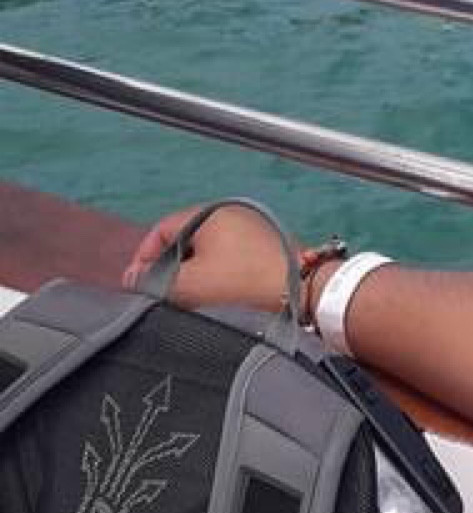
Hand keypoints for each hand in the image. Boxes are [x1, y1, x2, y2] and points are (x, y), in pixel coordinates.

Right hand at [123, 202, 293, 311]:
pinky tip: (213, 296)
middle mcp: (230, 214)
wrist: (299, 291)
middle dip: (167, 267)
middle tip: (159, 293)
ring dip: (191, 273)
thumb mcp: (189, 283)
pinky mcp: (264, 248)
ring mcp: (250, 229)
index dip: (144, 257)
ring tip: (185, 299)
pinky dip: (214, 274)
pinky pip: (227, 258)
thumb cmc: (242, 283)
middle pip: (183, 240)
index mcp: (209, 214)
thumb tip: (134, 277)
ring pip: (205, 251)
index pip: (162, 230)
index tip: (138, 284)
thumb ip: (155, 280)